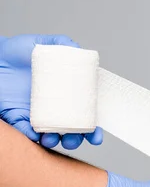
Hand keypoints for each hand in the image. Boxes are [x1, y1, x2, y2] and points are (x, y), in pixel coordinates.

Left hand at [0, 34, 102, 148]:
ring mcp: (36, 114)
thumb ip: (60, 44)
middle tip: (73, 140)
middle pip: (71, 132)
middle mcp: (54, 108)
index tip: (95, 136)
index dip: (93, 129)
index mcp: (66, 95)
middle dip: (76, 141)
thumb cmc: (17, 52)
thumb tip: (78, 50)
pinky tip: (35, 135)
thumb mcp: (40, 44)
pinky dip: (32, 137)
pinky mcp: (17, 118)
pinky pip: (26, 132)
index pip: (85, 116)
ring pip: (50, 136)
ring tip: (52, 139)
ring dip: (55, 142)